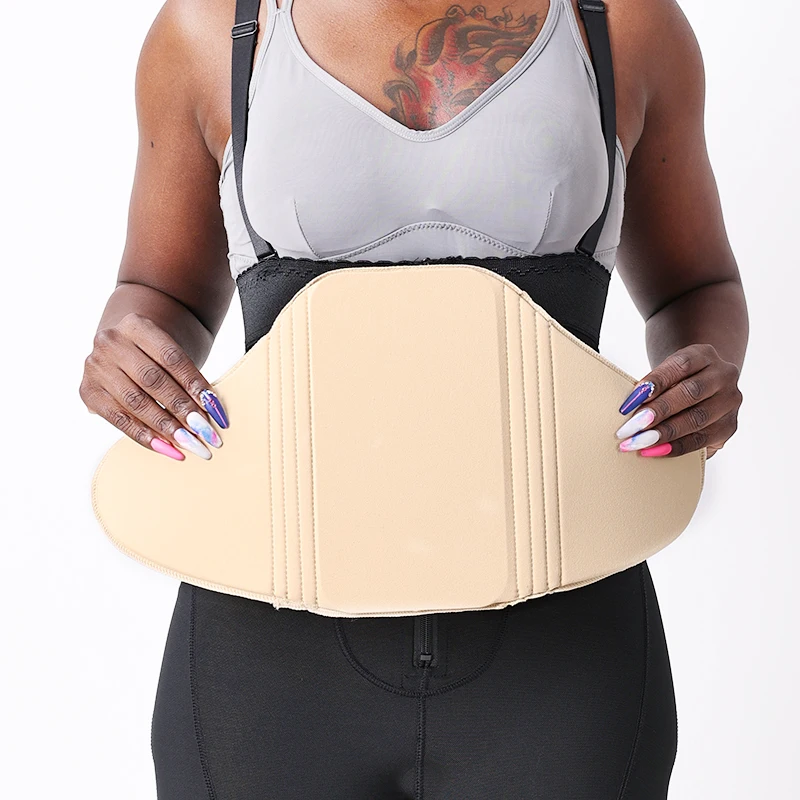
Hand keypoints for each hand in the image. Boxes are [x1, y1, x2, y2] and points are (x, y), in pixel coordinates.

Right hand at [79, 313, 228, 460]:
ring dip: (166, 427)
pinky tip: (167, 448)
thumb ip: (186, 376)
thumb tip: (211, 414)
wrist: (124, 347)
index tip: (217, 412)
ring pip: (135, 402)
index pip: (172, 358)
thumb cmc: (158, 354)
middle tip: (207, 434)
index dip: (196, 386)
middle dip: (183, 411)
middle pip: (153, 381)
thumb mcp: (171, 352)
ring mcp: (95, 367)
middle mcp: (111, 343)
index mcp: (136, 325)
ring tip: (191, 444)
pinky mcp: (88, 391)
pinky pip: (119, 419)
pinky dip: (145, 436)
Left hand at [614, 344, 741, 458]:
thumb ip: (653, 387)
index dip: (654, 383)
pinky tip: (654, 451)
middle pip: (690, 393)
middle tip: (630, 428)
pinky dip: (675, 447)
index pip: (680, 366)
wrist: (702, 387)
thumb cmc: (675, 381)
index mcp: (704, 355)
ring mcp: (730, 401)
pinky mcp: (729, 426)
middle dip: (657, 412)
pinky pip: (701, 440)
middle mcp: (723, 375)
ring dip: (663, 433)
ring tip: (638, 442)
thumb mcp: (666, 373)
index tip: (629, 403)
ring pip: (697, 419)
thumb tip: (629, 410)